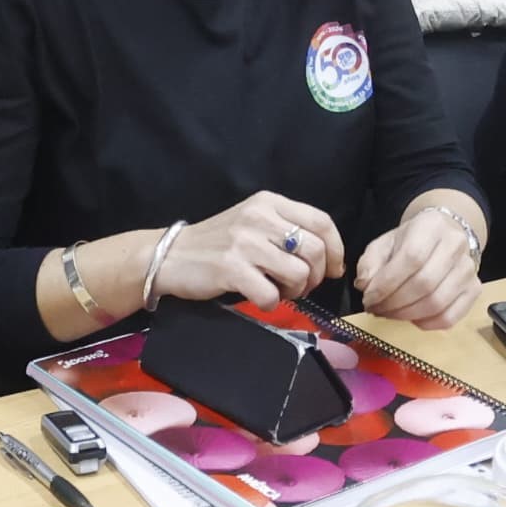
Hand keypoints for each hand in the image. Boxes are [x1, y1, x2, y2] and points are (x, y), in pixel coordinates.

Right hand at [151, 193, 344, 308]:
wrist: (170, 256)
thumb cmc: (217, 243)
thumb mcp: (253, 222)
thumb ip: (288, 231)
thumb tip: (331, 261)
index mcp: (269, 202)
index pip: (321, 221)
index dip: (336, 249)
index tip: (334, 269)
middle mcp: (259, 217)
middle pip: (315, 250)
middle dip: (316, 276)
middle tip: (301, 286)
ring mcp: (244, 242)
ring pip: (298, 273)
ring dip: (295, 291)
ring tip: (279, 291)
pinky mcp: (231, 268)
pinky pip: (271, 295)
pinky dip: (270, 304)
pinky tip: (259, 299)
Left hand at [354, 199, 485, 329]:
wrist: (443, 236)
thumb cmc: (411, 242)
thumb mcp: (385, 244)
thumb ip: (370, 263)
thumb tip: (365, 285)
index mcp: (431, 226)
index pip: (411, 258)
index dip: (386, 283)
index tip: (368, 297)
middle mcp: (456, 245)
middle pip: (424, 283)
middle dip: (394, 303)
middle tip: (376, 309)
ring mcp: (468, 269)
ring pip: (437, 303)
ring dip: (406, 315)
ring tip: (389, 313)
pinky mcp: (474, 289)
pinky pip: (450, 317)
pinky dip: (426, 324)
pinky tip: (411, 318)